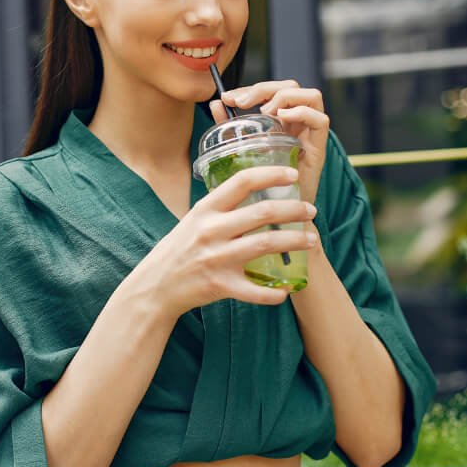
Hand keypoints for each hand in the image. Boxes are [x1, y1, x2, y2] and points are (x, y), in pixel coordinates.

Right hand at [140, 165, 318, 317]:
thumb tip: (255, 191)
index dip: (272, 174)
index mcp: (205, 210)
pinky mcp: (220, 285)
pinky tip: (286, 289)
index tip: (293, 174)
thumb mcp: (194, 220)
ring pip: (267, 243)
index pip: (243, 181)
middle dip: (294, 209)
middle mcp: (211, 230)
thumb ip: (221, 208)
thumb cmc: (178, 250)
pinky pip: (255, 290)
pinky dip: (274, 292)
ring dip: (295, 241)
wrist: (155, 286)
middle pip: (264, 212)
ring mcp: (216, 258)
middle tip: (311, 211)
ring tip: (311, 240)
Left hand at [210, 79, 329, 204]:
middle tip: (241, 103)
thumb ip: (230, 126)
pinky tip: (281, 120)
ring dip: (285, 98)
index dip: (251, 88)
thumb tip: (216, 103)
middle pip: (292, 87)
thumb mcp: (242, 149)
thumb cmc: (260, 185)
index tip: (228, 99)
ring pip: (312, 96)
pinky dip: (301, 113)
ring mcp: (310, 136)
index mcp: (282, 122)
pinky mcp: (318, 150)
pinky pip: (321, 120)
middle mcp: (299, 125)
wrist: (277, 218)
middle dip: (264, 88)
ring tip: (264, 113)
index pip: (273, 90)